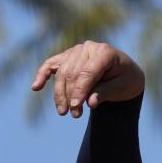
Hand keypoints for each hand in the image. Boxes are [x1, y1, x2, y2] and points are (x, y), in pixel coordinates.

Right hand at [31, 41, 145, 117]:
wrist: (125, 74)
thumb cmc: (125, 81)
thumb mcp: (121, 88)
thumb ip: (105, 93)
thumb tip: (90, 103)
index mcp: (105, 52)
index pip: (87, 72)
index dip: (80, 91)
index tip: (76, 107)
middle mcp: (89, 48)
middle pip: (72, 73)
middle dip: (71, 96)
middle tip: (74, 115)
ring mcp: (76, 51)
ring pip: (62, 73)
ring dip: (60, 94)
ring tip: (63, 112)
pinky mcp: (67, 57)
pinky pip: (51, 64)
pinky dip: (42, 75)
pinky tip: (36, 87)